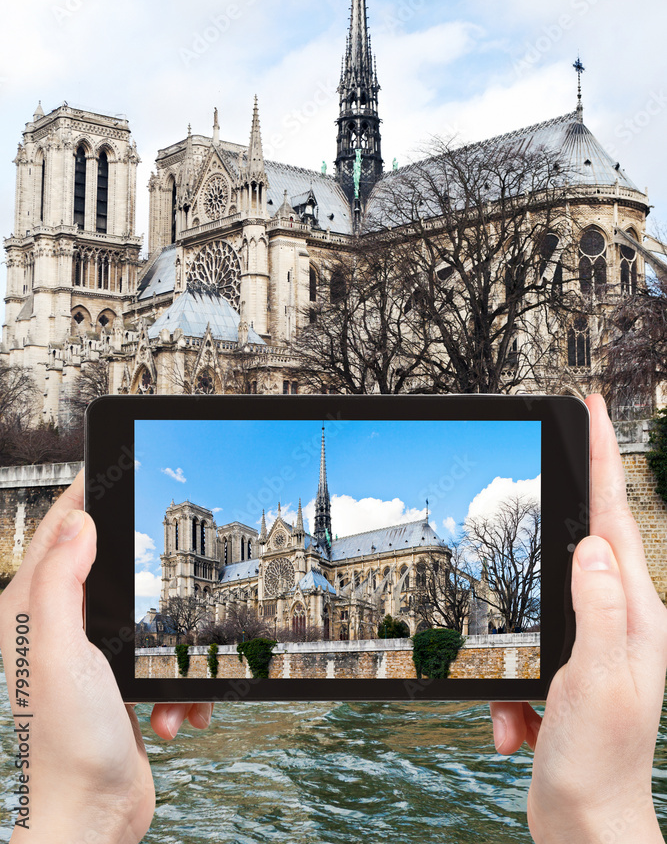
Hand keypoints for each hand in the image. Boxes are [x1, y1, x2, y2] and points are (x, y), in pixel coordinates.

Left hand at [0, 470, 212, 843]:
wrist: (91, 817)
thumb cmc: (66, 745)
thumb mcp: (61, 653)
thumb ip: (60, 583)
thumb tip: (80, 523)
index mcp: (33, 610)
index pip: (61, 529)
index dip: (90, 493)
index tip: (121, 465)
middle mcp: (58, 625)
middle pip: (112, 564)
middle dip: (152, 578)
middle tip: (179, 576)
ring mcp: (91, 653)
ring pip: (148, 612)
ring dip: (172, 645)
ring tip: (171, 681)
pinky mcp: (120, 680)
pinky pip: (162, 657)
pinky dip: (178, 682)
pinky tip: (175, 712)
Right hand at [490, 395, 666, 843]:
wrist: (589, 829)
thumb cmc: (600, 763)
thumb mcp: (597, 681)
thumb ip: (597, 610)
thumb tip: (590, 543)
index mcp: (634, 613)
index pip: (613, 519)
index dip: (602, 459)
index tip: (591, 409)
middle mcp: (620, 621)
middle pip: (585, 542)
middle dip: (562, 516)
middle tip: (553, 470)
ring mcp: (595, 645)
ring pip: (543, 602)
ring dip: (519, 647)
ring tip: (522, 705)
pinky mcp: (568, 671)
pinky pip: (525, 653)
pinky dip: (509, 691)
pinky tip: (516, 732)